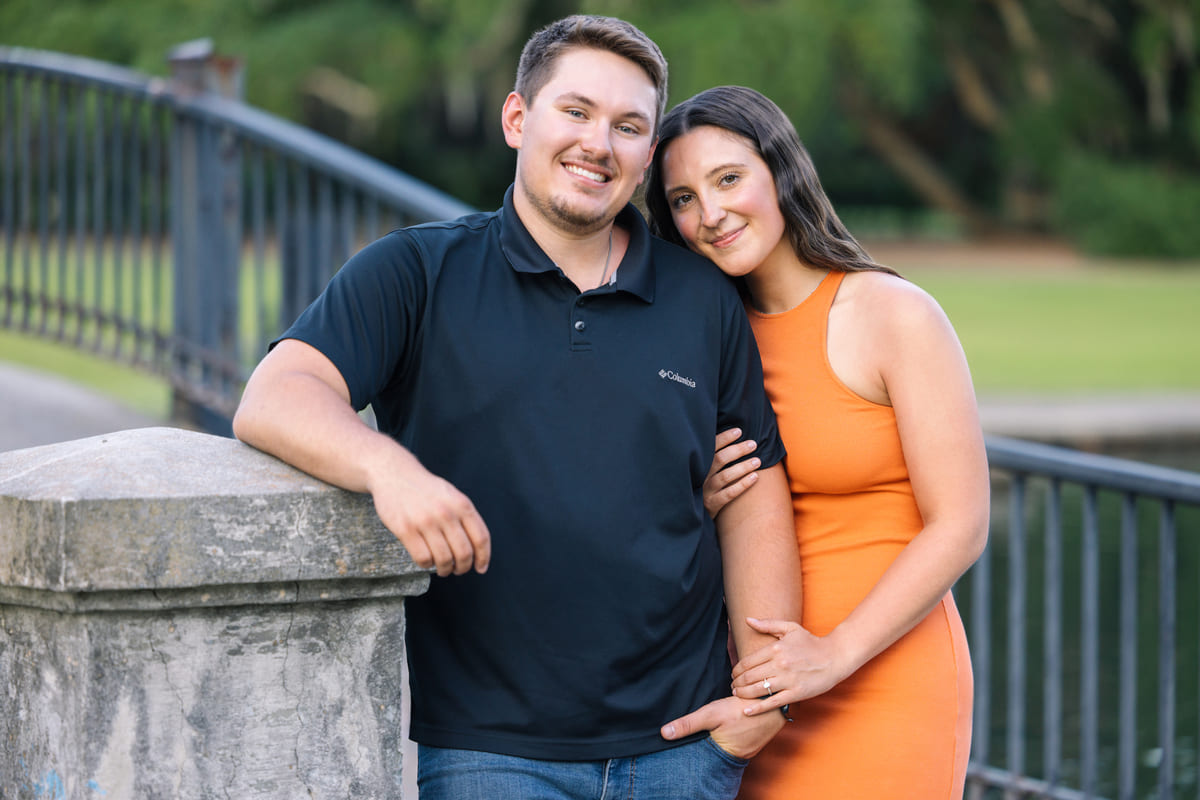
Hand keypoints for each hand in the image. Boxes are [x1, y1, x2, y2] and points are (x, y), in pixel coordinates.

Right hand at [370, 466, 490, 576]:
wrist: (395, 474)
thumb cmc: (426, 489)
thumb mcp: (452, 495)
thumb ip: (465, 517)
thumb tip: (478, 550)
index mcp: (462, 505)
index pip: (481, 538)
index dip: (483, 557)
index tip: (481, 568)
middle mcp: (446, 513)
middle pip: (464, 553)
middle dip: (463, 567)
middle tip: (458, 570)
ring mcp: (425, 521)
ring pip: (444, 559)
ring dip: (445, 569)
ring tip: (442, 568)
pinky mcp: (405, 529)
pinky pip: (423, 558)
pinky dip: (427, 565)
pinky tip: (426, 560)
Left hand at [660, 695, 784, 759]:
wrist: (772, 699)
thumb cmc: (741, 707)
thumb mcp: (711, 713)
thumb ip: (688, 724)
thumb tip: (664, 734)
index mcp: (726, 753)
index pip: (704, 757)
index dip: (695, 751)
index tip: (687, 746)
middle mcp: (739, 756)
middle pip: (717, 754)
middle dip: (708, 746)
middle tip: (703, 735)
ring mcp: (749, 750)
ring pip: (729, 748)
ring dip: (721, 740)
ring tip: (716, 730)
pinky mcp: (755, 741)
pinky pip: (739, 741)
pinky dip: (732, 736)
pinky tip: (730, 726)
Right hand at [704, 428, 760, 517]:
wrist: (690, 512)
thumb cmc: (701, 484)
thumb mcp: (701, 469)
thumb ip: (711, 455)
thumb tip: (733, 433)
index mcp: (697, 464)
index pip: (711, 447)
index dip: (725, 438)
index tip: (739, 431)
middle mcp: (700, 476)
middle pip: (720, 459)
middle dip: (738, 450)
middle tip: (753, 444)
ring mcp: (705, 491)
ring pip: (726, 476)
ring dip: (743, 467)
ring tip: (758, 461)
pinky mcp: (712, 505)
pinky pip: (729, 494)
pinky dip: (742, 484)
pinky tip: (755, 477)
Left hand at [730, 618, 850, 715]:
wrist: (835, 657)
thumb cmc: (811, 642)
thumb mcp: (790, 628)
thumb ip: (768, 624)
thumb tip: (748, 620)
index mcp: (776, 649)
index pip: (748, 662)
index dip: (736, 670)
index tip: (733, 673)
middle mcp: (780, 664)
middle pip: (750, 676)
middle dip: (737, 682)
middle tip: (732, 685)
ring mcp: (788, 680)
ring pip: (758, 689)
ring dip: (743, 693)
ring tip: (736, 694)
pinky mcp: (796, 693)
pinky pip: (773, 702)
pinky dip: (758, 708)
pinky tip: (747, 710)